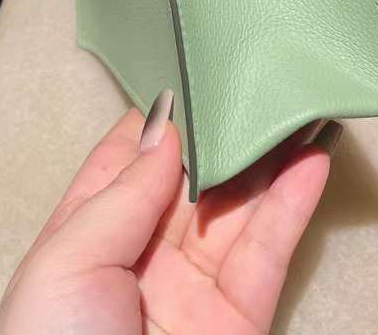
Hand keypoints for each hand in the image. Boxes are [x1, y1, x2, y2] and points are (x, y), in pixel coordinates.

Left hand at [0, 89, 339, 334]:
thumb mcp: (67, 262)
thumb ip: (122, 195)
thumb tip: (167, 129)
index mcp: (85, 239)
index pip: (124, 161)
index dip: (159, 118)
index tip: (191, 67)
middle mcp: (140, 257)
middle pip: (189, 180)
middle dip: (221, 130)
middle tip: (257, 76)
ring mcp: (192, 289)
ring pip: (237, 209)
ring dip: (268, 159)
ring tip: (297, 104)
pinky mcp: (238, 321)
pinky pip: (268, 253)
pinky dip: (291, 206)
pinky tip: (310, 161)